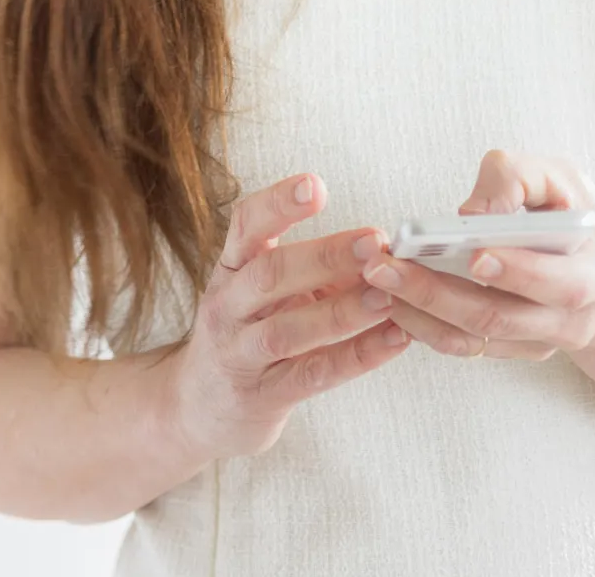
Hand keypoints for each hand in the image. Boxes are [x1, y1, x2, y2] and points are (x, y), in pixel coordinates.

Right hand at [168, 172, 411, 461]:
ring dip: (341, 311)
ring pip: (287, 331)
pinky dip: (356, 357)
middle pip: (269, 274)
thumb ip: (314, 268)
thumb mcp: (264, 292)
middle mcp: (228, 307)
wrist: (200, 409)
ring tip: (386, 296)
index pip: (245, 225)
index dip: (277, 202)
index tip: (315, 185)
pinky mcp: (262, 397)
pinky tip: (393, 340)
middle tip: (373, 242)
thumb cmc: (247, 334)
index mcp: (231, 268)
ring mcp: (240, 355)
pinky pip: (312, 375)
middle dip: (324, 256)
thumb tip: (381, 248)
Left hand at [359, 151, 594, 359]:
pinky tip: (389, 297)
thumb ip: (519, 179)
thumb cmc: (576, 213)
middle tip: (385, 267)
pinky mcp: (510, 348)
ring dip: (418, 312)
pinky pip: (463, 345)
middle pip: (497, 315)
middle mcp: (567, 320)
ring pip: (473, 337)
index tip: (472, 254)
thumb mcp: (563, 178)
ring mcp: (537, 341)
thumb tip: (470, 213)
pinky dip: (423, 325)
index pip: (555, 282)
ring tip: (375, 280)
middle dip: (435, 292)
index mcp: (594, 274)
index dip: (515, 270)